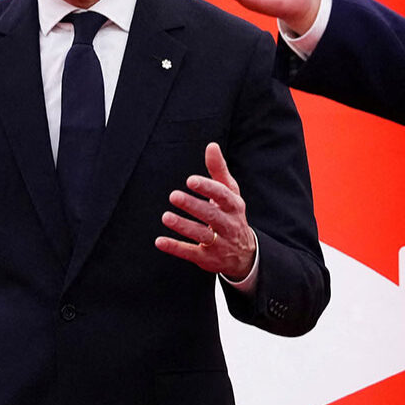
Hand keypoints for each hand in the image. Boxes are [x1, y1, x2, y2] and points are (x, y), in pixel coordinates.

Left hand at [155, 142, 258, 284]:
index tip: (190, 180)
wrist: (245, 254)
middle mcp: (229, 225)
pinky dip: (175, 248)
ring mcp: (219, 244)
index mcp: (234, 206)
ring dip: (183, 226)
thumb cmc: (231, 214)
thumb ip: (218, 170)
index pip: (222, 195)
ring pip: (201, 235)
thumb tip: (211, 145)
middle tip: (173, 196)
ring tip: (165, 217)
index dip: (207, 188)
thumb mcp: (230, 192)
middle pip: (211, 215)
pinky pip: (191, 253)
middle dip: (193, 206)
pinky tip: (159, 241)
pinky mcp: (208, 259)